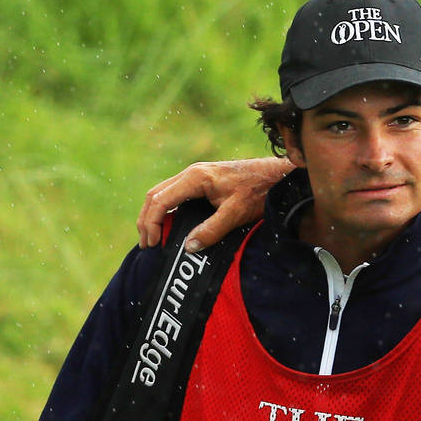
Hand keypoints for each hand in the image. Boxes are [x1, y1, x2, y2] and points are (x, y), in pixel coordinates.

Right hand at [137, 157, 291, 251]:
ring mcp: (194, 176)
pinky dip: (164, 210)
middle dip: (146, 220)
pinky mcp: (200, 181)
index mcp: (195, 178)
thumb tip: (188, 247)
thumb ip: (212, 230)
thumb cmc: (258, 191)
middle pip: (155, 195)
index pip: (160, 200)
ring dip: (153, 215)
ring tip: (152, 238)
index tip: (153, 244)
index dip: (151, 223)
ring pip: (161, 193)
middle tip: (147, 245)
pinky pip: (173, 194)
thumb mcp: (235, 213)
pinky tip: (167, 225)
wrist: (274, 174)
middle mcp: (190, 174)